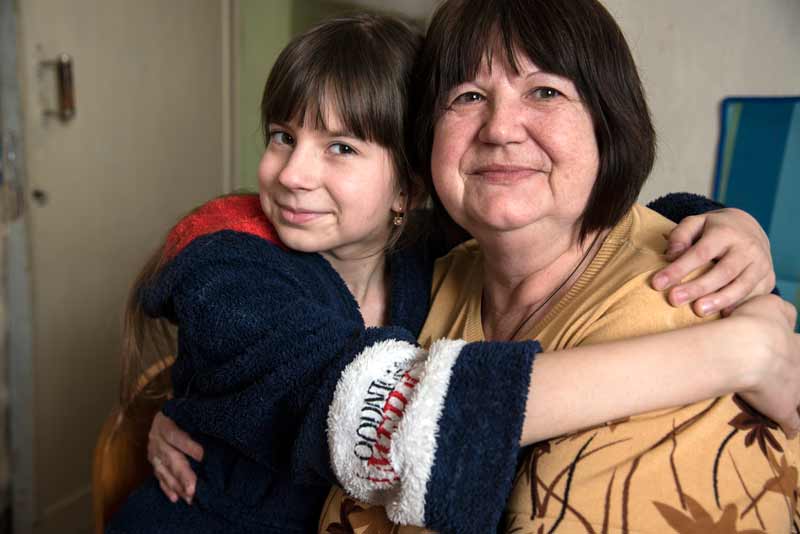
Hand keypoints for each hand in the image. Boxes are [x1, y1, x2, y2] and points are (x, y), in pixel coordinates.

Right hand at [148, 412, 203, 503]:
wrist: (166, 411)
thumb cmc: (184, 411)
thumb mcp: (188, 410)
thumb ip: (198, 419)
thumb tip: (218, 428)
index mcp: (165, 423)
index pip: (176, 436)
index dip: (189, 446)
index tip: (203, 456)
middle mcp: (156, 438)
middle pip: (170, 457)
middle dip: (182, 474)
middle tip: (193, 488)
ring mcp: (153, 451)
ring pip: (164, 470)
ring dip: (176, 485)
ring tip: (188, 497)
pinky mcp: (153, 462)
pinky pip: (159, 476)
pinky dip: (167, 488)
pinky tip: (175, 498)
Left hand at [652, 208, 773, 315]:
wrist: (750, 230)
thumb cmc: (714, 230)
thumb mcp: (696, 223)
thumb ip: (680, 236)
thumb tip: (671, 255)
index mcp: (726, 233)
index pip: (701, 253)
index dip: (679, 269)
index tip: (657, 283)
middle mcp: (747, 248)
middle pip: (722, 272)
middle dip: (697, 288)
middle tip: (674, 299)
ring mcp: (761, 265)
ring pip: (741, 286)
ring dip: (719, 300)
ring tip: (698, 311)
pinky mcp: (767, 280)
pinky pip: (753, 296)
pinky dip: (738, 307)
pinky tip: (722, 317)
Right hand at [727, 295, 799, 437]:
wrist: (746, 349)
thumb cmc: (754, 323)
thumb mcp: (770, 304)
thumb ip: (782, 311)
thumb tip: (789, 318)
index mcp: (796, 344)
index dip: (795, 351)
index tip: (790, 355)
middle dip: (798, 377)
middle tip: (791, 378)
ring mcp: (795, 390)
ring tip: (797, 406)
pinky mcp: (783, 408)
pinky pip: (793, 423)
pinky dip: (792, 428)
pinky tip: (792, 433)